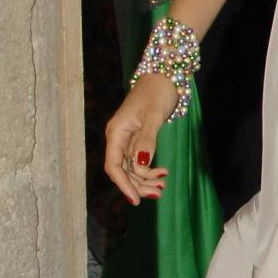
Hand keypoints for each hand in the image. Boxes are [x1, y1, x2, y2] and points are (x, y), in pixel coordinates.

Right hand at [103, 74, 178, 204]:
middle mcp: (118, 138)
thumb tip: (141, 165)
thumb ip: (147, 140)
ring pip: (131, 167)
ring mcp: (126, 138)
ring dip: (145, 179)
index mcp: (116, 133)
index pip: (114, 166)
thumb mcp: (154, 117)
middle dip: (138, 184)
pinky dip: (149, 169)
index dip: (123, 185)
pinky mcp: (136, 138)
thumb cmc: (157, 93)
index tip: (136, 200)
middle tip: (159, 191)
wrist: (163, 76)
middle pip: (122, 170)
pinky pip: (138, 160)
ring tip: (163, 185)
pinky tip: (162, 173)